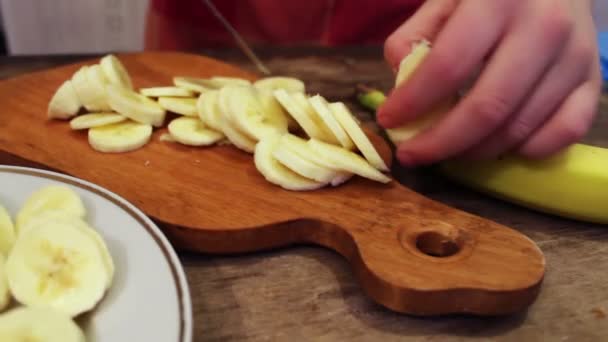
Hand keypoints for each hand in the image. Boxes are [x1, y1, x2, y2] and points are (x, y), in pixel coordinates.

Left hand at [378, 0, 601, 166]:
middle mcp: (544, 29)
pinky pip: (563, 134)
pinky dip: (525, 150)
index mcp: (498, 1)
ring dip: (473, 151)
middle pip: (487, 109)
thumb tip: (401, 88)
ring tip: (446, 149)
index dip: (413, 102)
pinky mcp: (594, 81)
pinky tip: (498, 144)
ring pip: (519, 129)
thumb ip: (415, 37)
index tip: (387, 121)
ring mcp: (575, 57)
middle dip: (440, 143)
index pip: (448, 66)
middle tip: (412, 154)